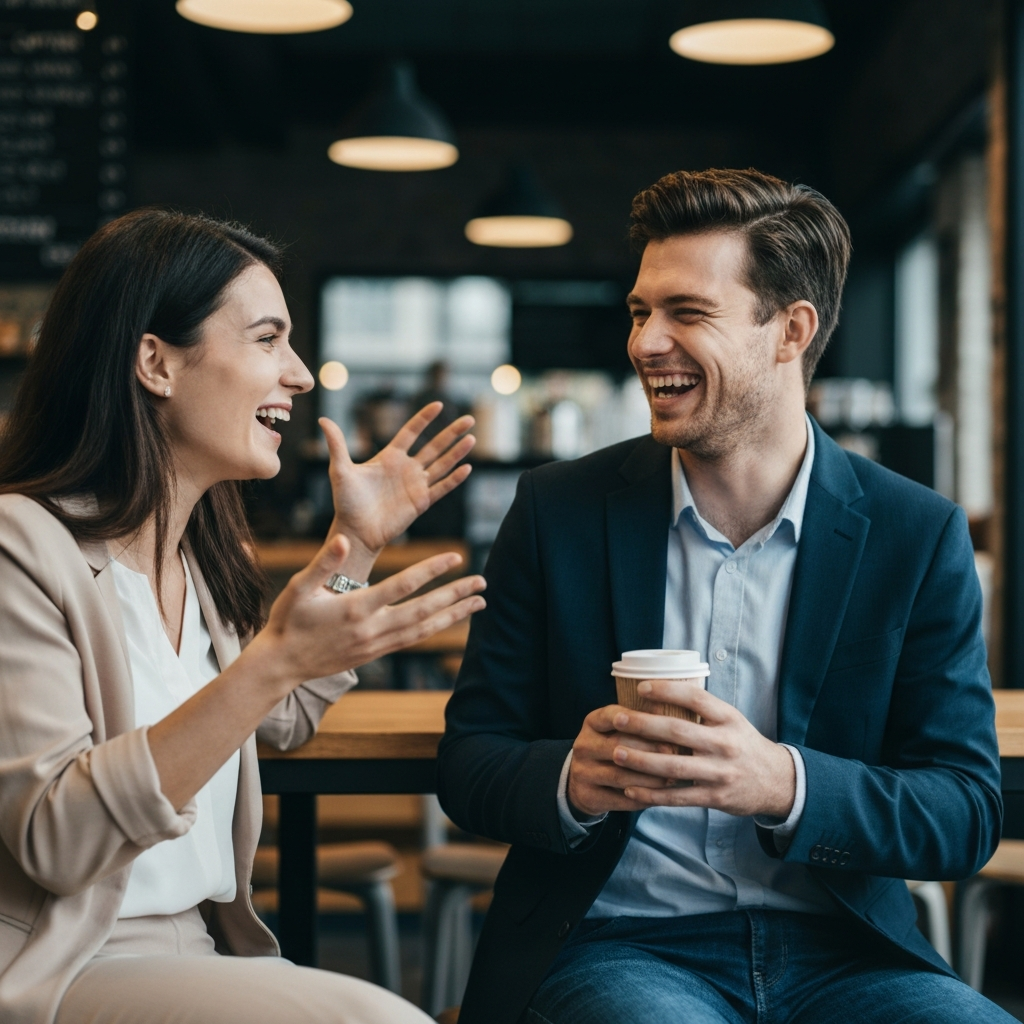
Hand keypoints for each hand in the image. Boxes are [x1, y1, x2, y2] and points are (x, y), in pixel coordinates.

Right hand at [249, 533, 485, 691]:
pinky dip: (436, 629)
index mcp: (356, 608)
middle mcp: (372, 629)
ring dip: (454, 615)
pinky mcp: (376, 653)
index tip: (456, 557)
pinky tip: (453, 621)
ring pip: (424, 629)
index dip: (431, 570)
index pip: (403, 585)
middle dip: (455, 595)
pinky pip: (413, 640)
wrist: (281, 664)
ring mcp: (376, 644)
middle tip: (483, 583)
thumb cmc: (288, 621)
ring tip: (480, 602)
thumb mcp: (298, 587)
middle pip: (424, 610)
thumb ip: (323, 562)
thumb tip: (342, 539)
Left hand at [321, 404, 474, 566]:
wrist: (354, 531)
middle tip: (469, 418)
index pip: (411, 432)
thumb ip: (337, 444)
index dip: (424, 419)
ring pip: (442, 464)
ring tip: (472, 438)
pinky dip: (454, 479)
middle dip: (452, 432)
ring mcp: (416, 485)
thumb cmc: (346, 502)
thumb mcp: (341, 470)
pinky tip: (467, 468)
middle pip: (435, 446)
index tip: (438, 405)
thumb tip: (323, 419)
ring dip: (457, 452)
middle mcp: (406, 469)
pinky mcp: (421, 502)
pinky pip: (441, 488)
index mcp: (390, 457)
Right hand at [567, 704, 677, 817]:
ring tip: (672, 777)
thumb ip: (641, 720)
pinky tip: (659, 796)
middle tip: (675, 753)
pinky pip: (619, 799)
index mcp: (592, 722)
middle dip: (649, 750)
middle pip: (617, 745)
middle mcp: (583, 745)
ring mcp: (583, 772)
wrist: (584, 781)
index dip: (634, 718)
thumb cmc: (613, 747)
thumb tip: (675, 708)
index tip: (661, 723)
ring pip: (619, 775)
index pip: (611, 715)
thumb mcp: (619, 729)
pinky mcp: (588, 795)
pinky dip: (641, 797)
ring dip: (648, 778)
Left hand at [609, 680, 795, 818]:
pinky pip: (678, 797)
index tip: (640, 687)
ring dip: (641, 760)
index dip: (667, 690)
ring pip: (673, 767)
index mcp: (728, 718)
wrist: (776, 781)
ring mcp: (720, 772)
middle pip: (678, 732)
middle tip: (617, 719)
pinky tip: (630, 789)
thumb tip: (661, 690)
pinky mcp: (715, 797)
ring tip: (616, 753)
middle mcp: (725, 744)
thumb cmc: (743, 744)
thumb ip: (703, 709)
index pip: (695, 698)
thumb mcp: (732, 720)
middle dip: (643, 725)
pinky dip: (652, 795)